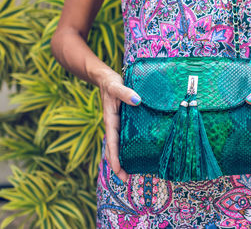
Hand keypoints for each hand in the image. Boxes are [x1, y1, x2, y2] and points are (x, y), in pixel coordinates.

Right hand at [98, 68, 141, 182]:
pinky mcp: (120, 123)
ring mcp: (116, 126)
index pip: (112, 143)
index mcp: (110, 120)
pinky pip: (121, 140)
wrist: (105, 78)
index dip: (114, 158)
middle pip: (112, 150)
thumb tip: (137, 100)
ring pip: (116, 147)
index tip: (118, 171)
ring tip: (128, 173)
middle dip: (117, 165)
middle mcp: (112, 126)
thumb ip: (125, 93)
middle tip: (125, 179)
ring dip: (120, 160)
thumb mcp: (117, 86)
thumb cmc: (111, 83)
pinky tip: (132, 155)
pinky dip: (123, 150)